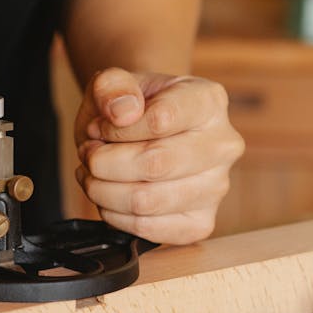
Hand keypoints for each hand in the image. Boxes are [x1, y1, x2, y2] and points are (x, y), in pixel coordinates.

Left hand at [74, 68, 243, 244]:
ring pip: (146, 201)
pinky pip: (148, 229)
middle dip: (104, 162)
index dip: (116, 129)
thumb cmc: (133, 108)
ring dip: (103, 190)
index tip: (100, 127)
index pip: (161, 119)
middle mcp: (223, 145)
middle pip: (155, 165)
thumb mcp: (115, 83)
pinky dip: (115, 216)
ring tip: (95, 174)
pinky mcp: (201, 223)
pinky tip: (110, 196)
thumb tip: (123, 113)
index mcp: (209, 101)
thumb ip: (113, 86)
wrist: (143, 133)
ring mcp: (216, 188)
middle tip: (90, 154)